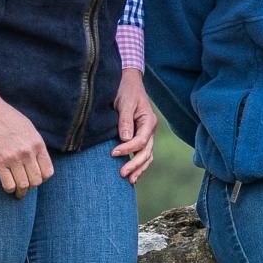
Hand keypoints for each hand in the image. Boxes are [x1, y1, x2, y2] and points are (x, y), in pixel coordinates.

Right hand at [0, 75, 51, 196]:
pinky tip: (7, 187)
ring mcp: (13, 157)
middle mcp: (27, 152)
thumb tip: (38, 159)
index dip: (42, 179)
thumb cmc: (5, 116)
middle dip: (31, 186)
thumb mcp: (27, 127)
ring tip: (17, 192)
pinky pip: (8, 184)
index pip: (48, 171)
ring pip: (23, 185)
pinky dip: (9, 189)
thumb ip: (34, 143)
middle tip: (25, 187)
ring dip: (21, 192)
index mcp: (37, 143)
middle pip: (36, 181)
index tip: (35, 179)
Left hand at [112, 67, 157, 183]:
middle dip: (134, 164)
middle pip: (146, 152)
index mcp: (148, 121)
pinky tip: (132, 175)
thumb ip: (125, 120)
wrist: (127, 82)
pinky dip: (139, 165)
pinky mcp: (139, 137)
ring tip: (129, 180)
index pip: (141, 140)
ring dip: (139, 168)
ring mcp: (146, 134)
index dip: (128, 149)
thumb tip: (125, 139)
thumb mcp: (125, 102)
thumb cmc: (125, 90)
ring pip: (147, 156)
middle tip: (122, 174)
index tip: (113, 152)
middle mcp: (149, 130)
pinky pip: (142, 154)